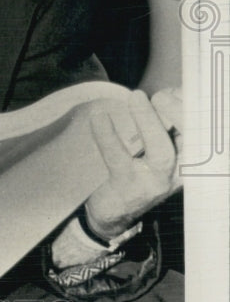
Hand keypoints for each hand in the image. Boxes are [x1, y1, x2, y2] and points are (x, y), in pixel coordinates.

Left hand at [85, 88, 181, 239]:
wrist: (114, 211)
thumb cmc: (139, 169)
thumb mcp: (159, 149)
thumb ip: (167, 124)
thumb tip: (171, 92)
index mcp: (189, 161)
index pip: (202, 134)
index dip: (192, 109)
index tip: (177, 91)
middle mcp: (178, 174)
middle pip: (192, 144)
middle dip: (180, 114)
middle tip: (160, 95)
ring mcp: (154, 182)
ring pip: (161, 152)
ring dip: (148, 120)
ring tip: (137, 96)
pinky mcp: (127, 187)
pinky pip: (118, 158)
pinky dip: (107, 135)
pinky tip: (99, 117)